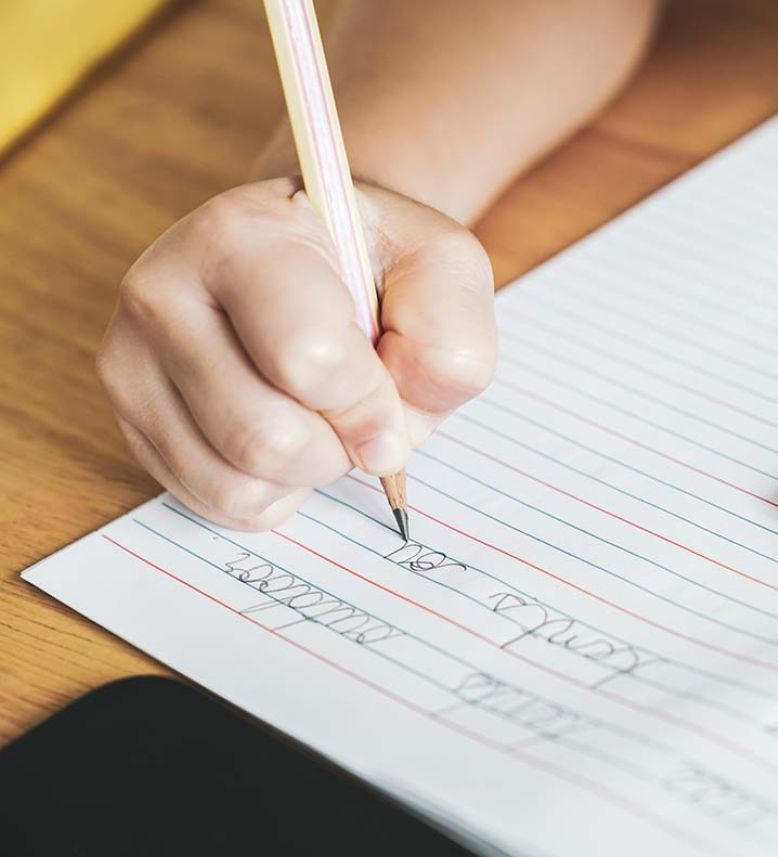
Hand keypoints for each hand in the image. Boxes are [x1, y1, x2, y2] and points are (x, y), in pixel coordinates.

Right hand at [98, 178, 495, 529]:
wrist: (316, 252)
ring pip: (236, 480)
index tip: (395, 393)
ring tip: (322, 414)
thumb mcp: (444, 269)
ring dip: (310, 470)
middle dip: (340, 444)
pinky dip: (275, 490)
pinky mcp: (131, 415)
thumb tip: (386, 440)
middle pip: (264, 438)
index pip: (305, 358)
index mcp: (241, 237)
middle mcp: (163, 291)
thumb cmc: (380, 265)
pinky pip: (213, 500)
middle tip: (358, 405)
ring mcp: (131, 357)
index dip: (370, 402)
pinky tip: (290, 434)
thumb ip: (450, 342)